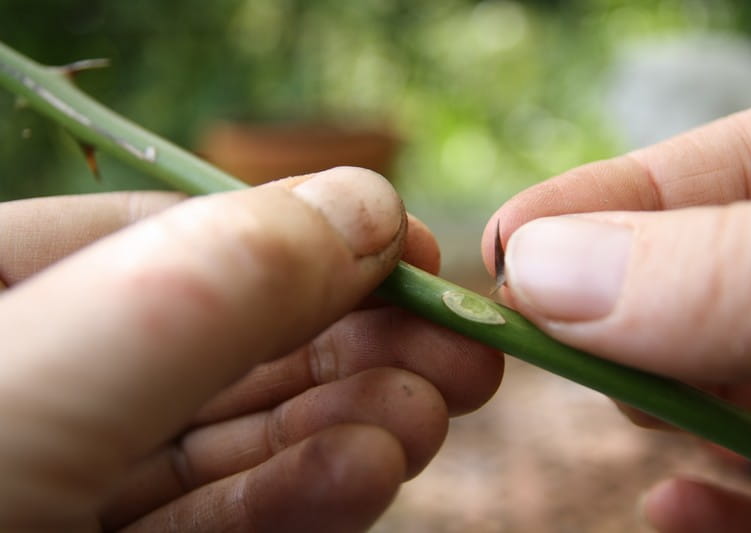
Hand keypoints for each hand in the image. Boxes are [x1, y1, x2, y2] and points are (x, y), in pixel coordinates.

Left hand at [0, 167, 502, 531]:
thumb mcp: (41, 377)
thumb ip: (205, 283)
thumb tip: (362, 204)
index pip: (167, 236)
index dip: (302, 234)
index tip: (409, 249)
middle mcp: (37, 386)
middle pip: (222, 341)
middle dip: (352, 338)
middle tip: (459, 343)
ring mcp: (69, 490)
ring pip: (232, 438)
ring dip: (345, 420)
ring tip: (431, 407)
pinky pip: (216, 523)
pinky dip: (301, 498)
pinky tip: (373, 466)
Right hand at [483, 98, 750, 531]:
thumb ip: (717, 268)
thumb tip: (536, 269)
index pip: (681, 181)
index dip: (581, 209)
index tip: (495, 252)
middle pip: (677, 294)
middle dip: (614, 326)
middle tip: (560, 351)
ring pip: (711, 395)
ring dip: (662, 415)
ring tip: (648, 420)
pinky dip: (715, 510)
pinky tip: (679, 507)